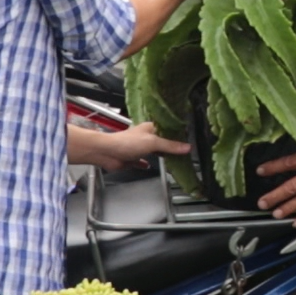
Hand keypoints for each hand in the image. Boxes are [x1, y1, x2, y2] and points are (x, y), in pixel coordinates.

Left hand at [67, 121, 189, 171]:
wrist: (106, 153)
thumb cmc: (127, 142)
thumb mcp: (153, 142)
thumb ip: (170, 145)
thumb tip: (187, 147)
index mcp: (150, 128)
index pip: (167, 129)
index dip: (177, 133)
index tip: (189, 138)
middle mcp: (144, 137)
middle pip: (161, 141)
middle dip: (170, 146)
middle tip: (183, 151)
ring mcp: (137, 148)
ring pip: (152, 151)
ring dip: (160, 154)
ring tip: (173, 159)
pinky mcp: (131, 158)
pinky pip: (140, 161)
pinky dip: (145, 164)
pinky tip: (149, 166)